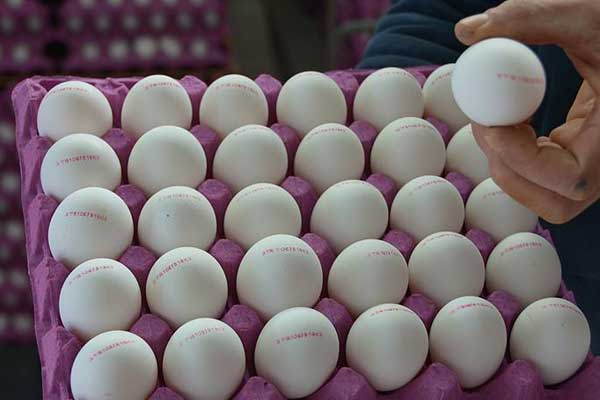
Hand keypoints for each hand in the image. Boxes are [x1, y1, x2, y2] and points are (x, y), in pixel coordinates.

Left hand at [453, 0, 599, 223]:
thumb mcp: (587, 16)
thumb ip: (529, 18)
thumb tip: (466, 30)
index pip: (568, 180)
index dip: (522, 160)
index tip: (492, 125)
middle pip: (552, 201)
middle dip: (508, 168)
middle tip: (486, 124)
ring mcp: (596, 164)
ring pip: (544, 193)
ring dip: (508, 164)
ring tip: (497, 119)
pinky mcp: (580, 153)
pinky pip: (542, 173)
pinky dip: (516, 155)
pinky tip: (513, 119)